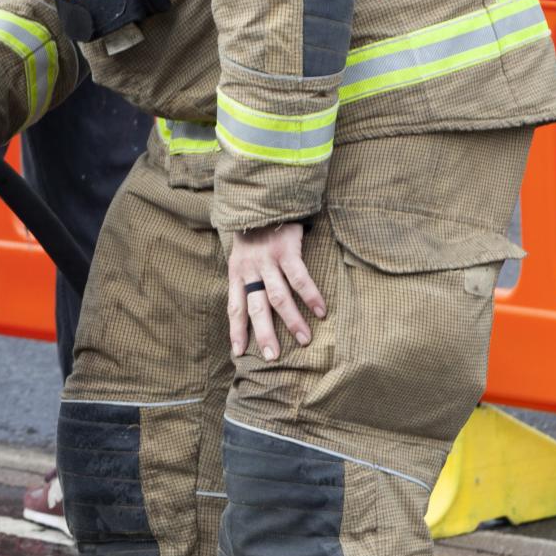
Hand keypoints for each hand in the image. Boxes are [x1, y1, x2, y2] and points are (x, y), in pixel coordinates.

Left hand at [226, 221, 325, 361]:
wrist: (263, 199)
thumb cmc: (254, 231)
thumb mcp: (241, 254)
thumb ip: (246, 278)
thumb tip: (252, 307)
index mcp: (236, 272)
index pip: (234, 307)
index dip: (236, 330)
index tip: (239, 352)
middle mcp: (250, 269)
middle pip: (256, 308)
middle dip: (264, 333)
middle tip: (272, 357)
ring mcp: (268, 260)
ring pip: (278, 297)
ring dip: (292, 320)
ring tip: (304, 340)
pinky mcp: (286, 250)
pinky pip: (299, 278)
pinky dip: (310, 296)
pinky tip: (321, 312)